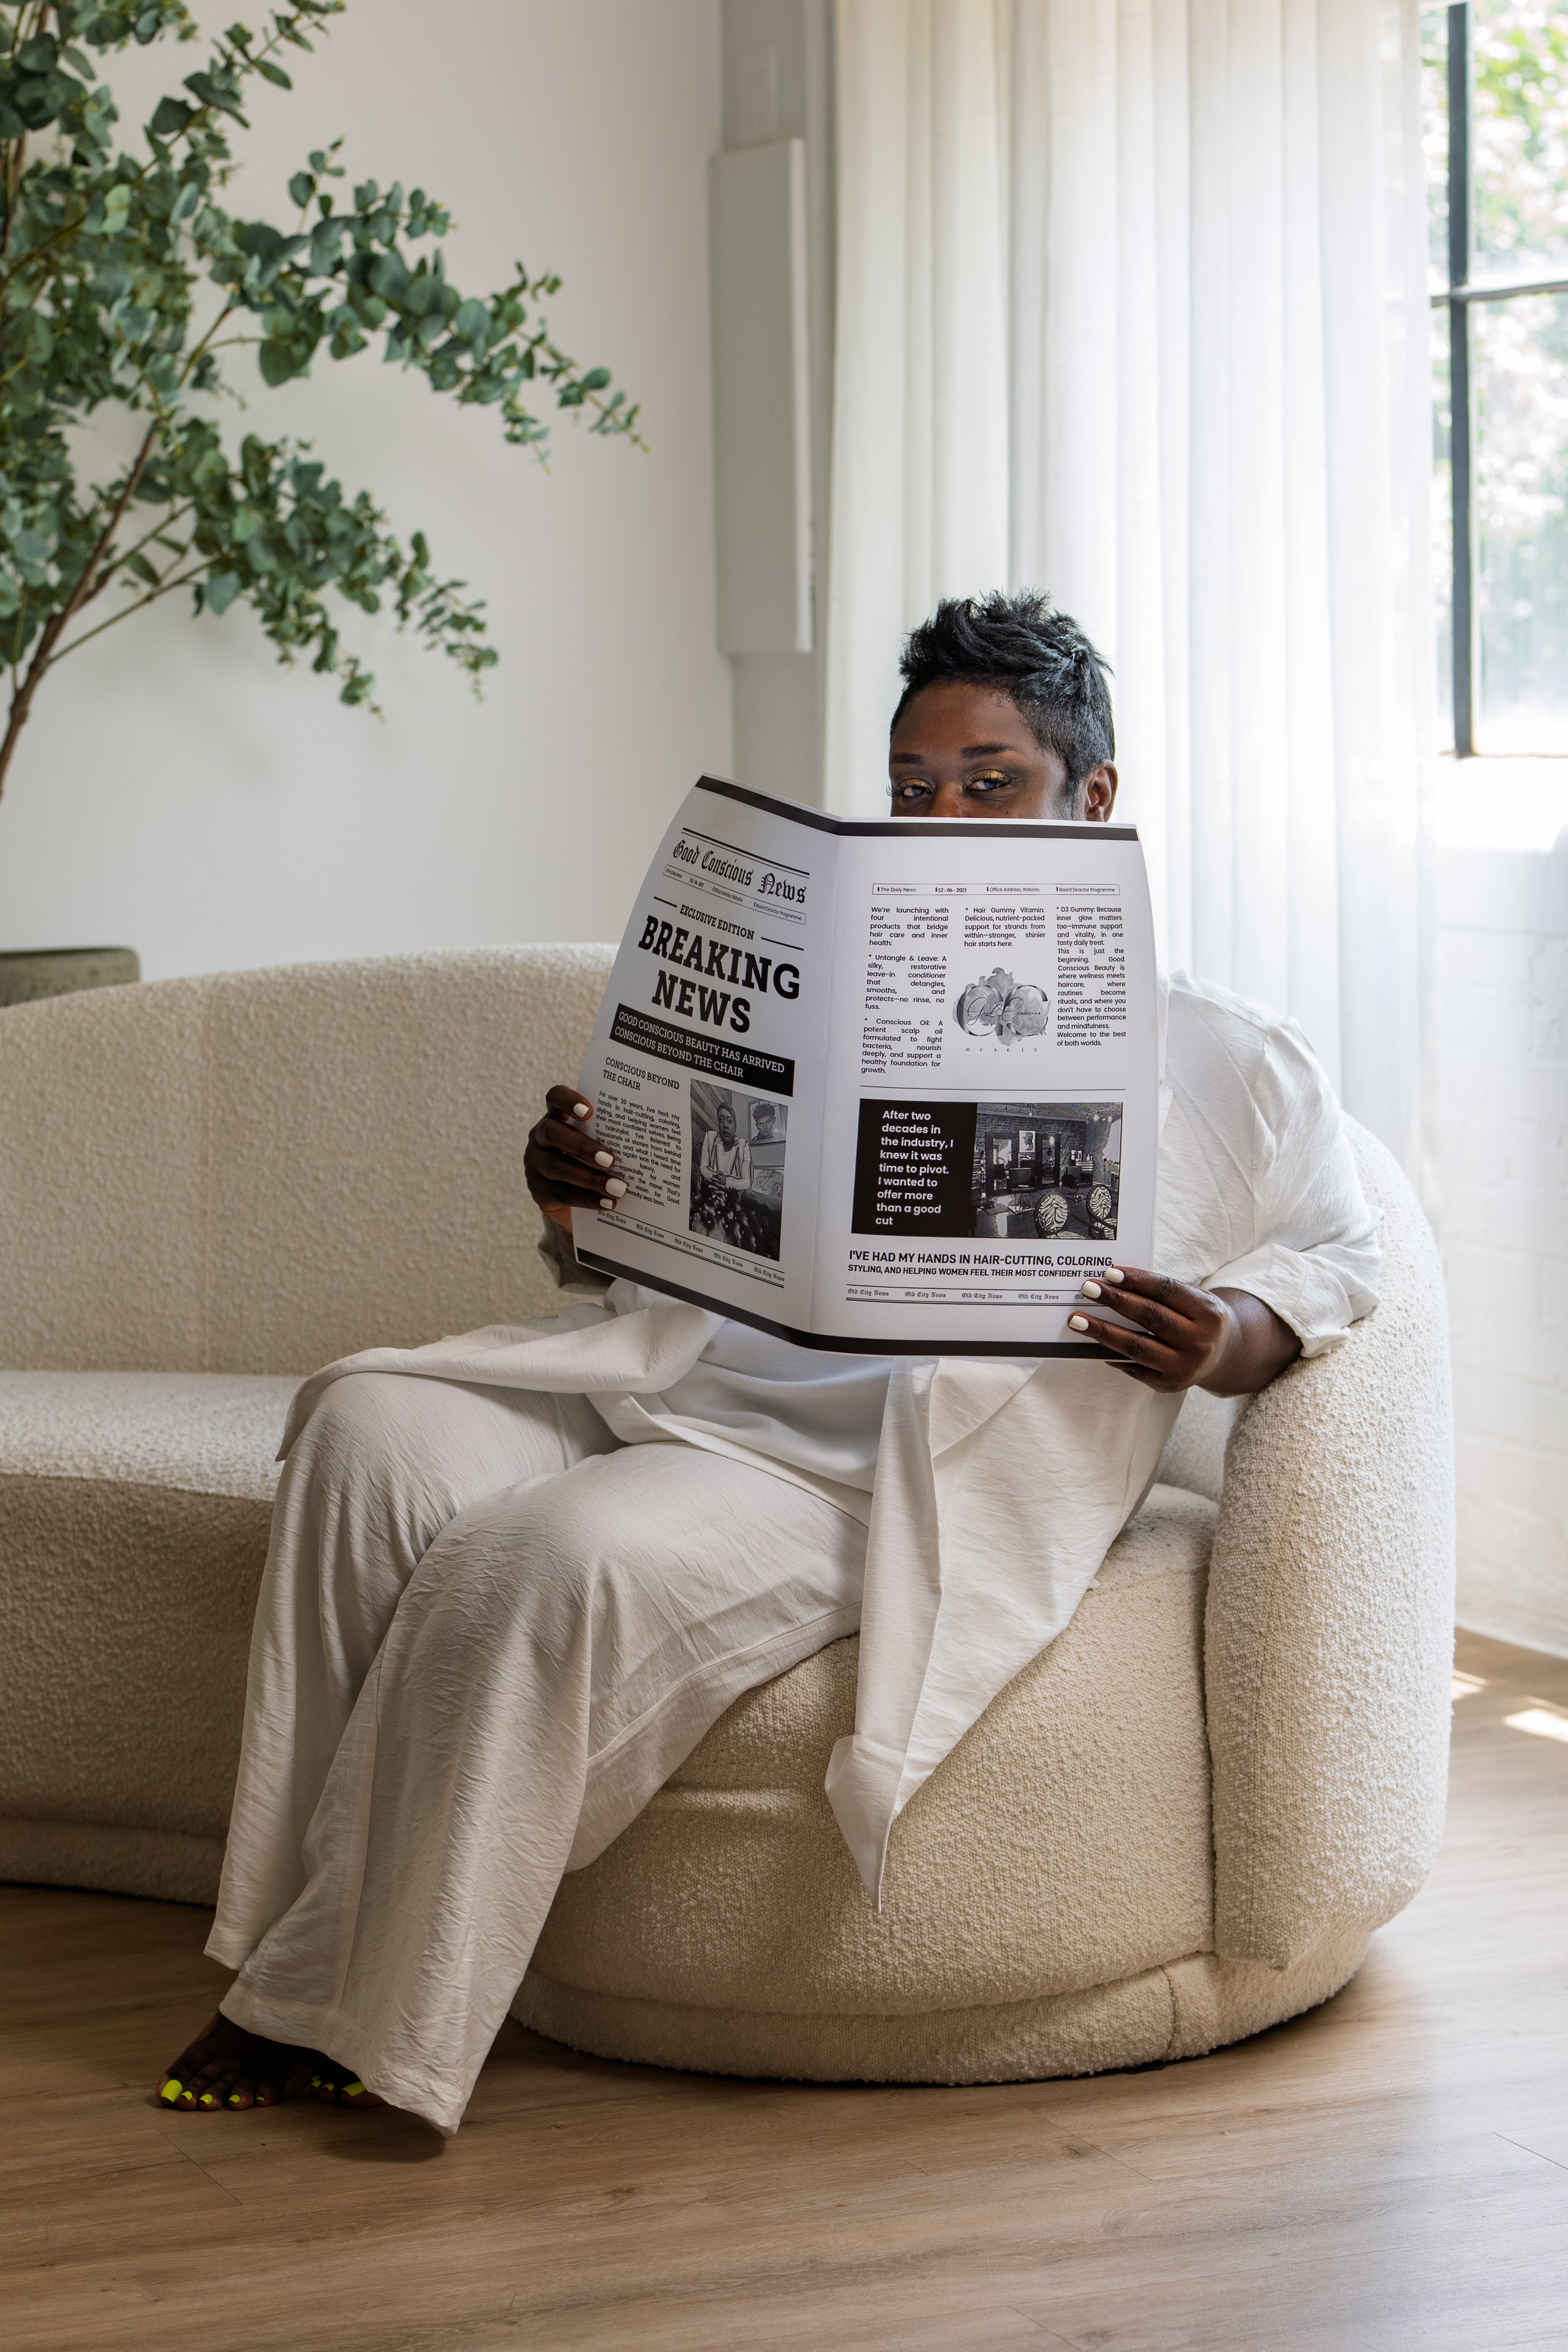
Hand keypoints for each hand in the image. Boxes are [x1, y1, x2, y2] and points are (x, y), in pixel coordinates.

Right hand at [524, 1087, 627, 1232]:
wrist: (575, 1203)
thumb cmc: (594, 1162)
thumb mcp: (599, 1144)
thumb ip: (612, 1138)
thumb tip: (651, 1141)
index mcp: (557, 1116)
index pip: (555, 1098)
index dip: (569, 1101)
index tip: (590, 1111)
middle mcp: (540, 1136)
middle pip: (553, 1133)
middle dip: (583, 1147)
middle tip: (611, 1160)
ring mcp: (535, 1163)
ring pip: (557, 1167)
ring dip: (590, 1178)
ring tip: (618, 1188)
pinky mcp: (538, 1190)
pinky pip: (561, 1193)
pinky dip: (587, 1199)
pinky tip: (608, 1203)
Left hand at [1067, 1266, 1300, 1395]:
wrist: (1225, 1354)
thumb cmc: (1199, 1319)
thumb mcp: (1194, 1300)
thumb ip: (1164, 1293)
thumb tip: (1115, 1284)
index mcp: (1208, 1313)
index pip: (1167, 1291)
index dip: (1138, 1280)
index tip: (1110, 1272)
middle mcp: (1200, 1342)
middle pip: (1150, 1317)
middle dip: (1116, 1301)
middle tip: (1088, 1289)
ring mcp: (1185, 1367)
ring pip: (1137, 1346)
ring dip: (1103, 1332)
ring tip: (1077, 1320)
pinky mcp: (1170, 1385)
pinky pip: (1135, 1367)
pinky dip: (1112, 1355)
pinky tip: (1093, 1345)